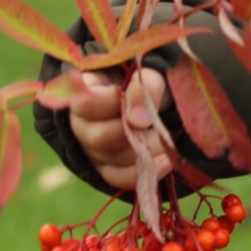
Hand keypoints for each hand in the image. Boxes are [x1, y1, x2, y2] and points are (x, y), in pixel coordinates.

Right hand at [68, 67, 169, 190]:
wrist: (160, 99)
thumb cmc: (150, 80)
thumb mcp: (150, 72)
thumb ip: (144, 87)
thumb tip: (137, 120)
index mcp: (86, 91)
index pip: (84, 104)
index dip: (107, 103)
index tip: (127, 96)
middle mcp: (84, 123)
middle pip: (98, 138)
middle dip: (131, 132)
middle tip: (153, 122)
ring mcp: (94, 149)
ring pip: (112, 160)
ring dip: (143, 150)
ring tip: (166, 138)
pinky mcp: (108, 168)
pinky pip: (120, 178)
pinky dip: (144, 173)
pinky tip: (166, 162)